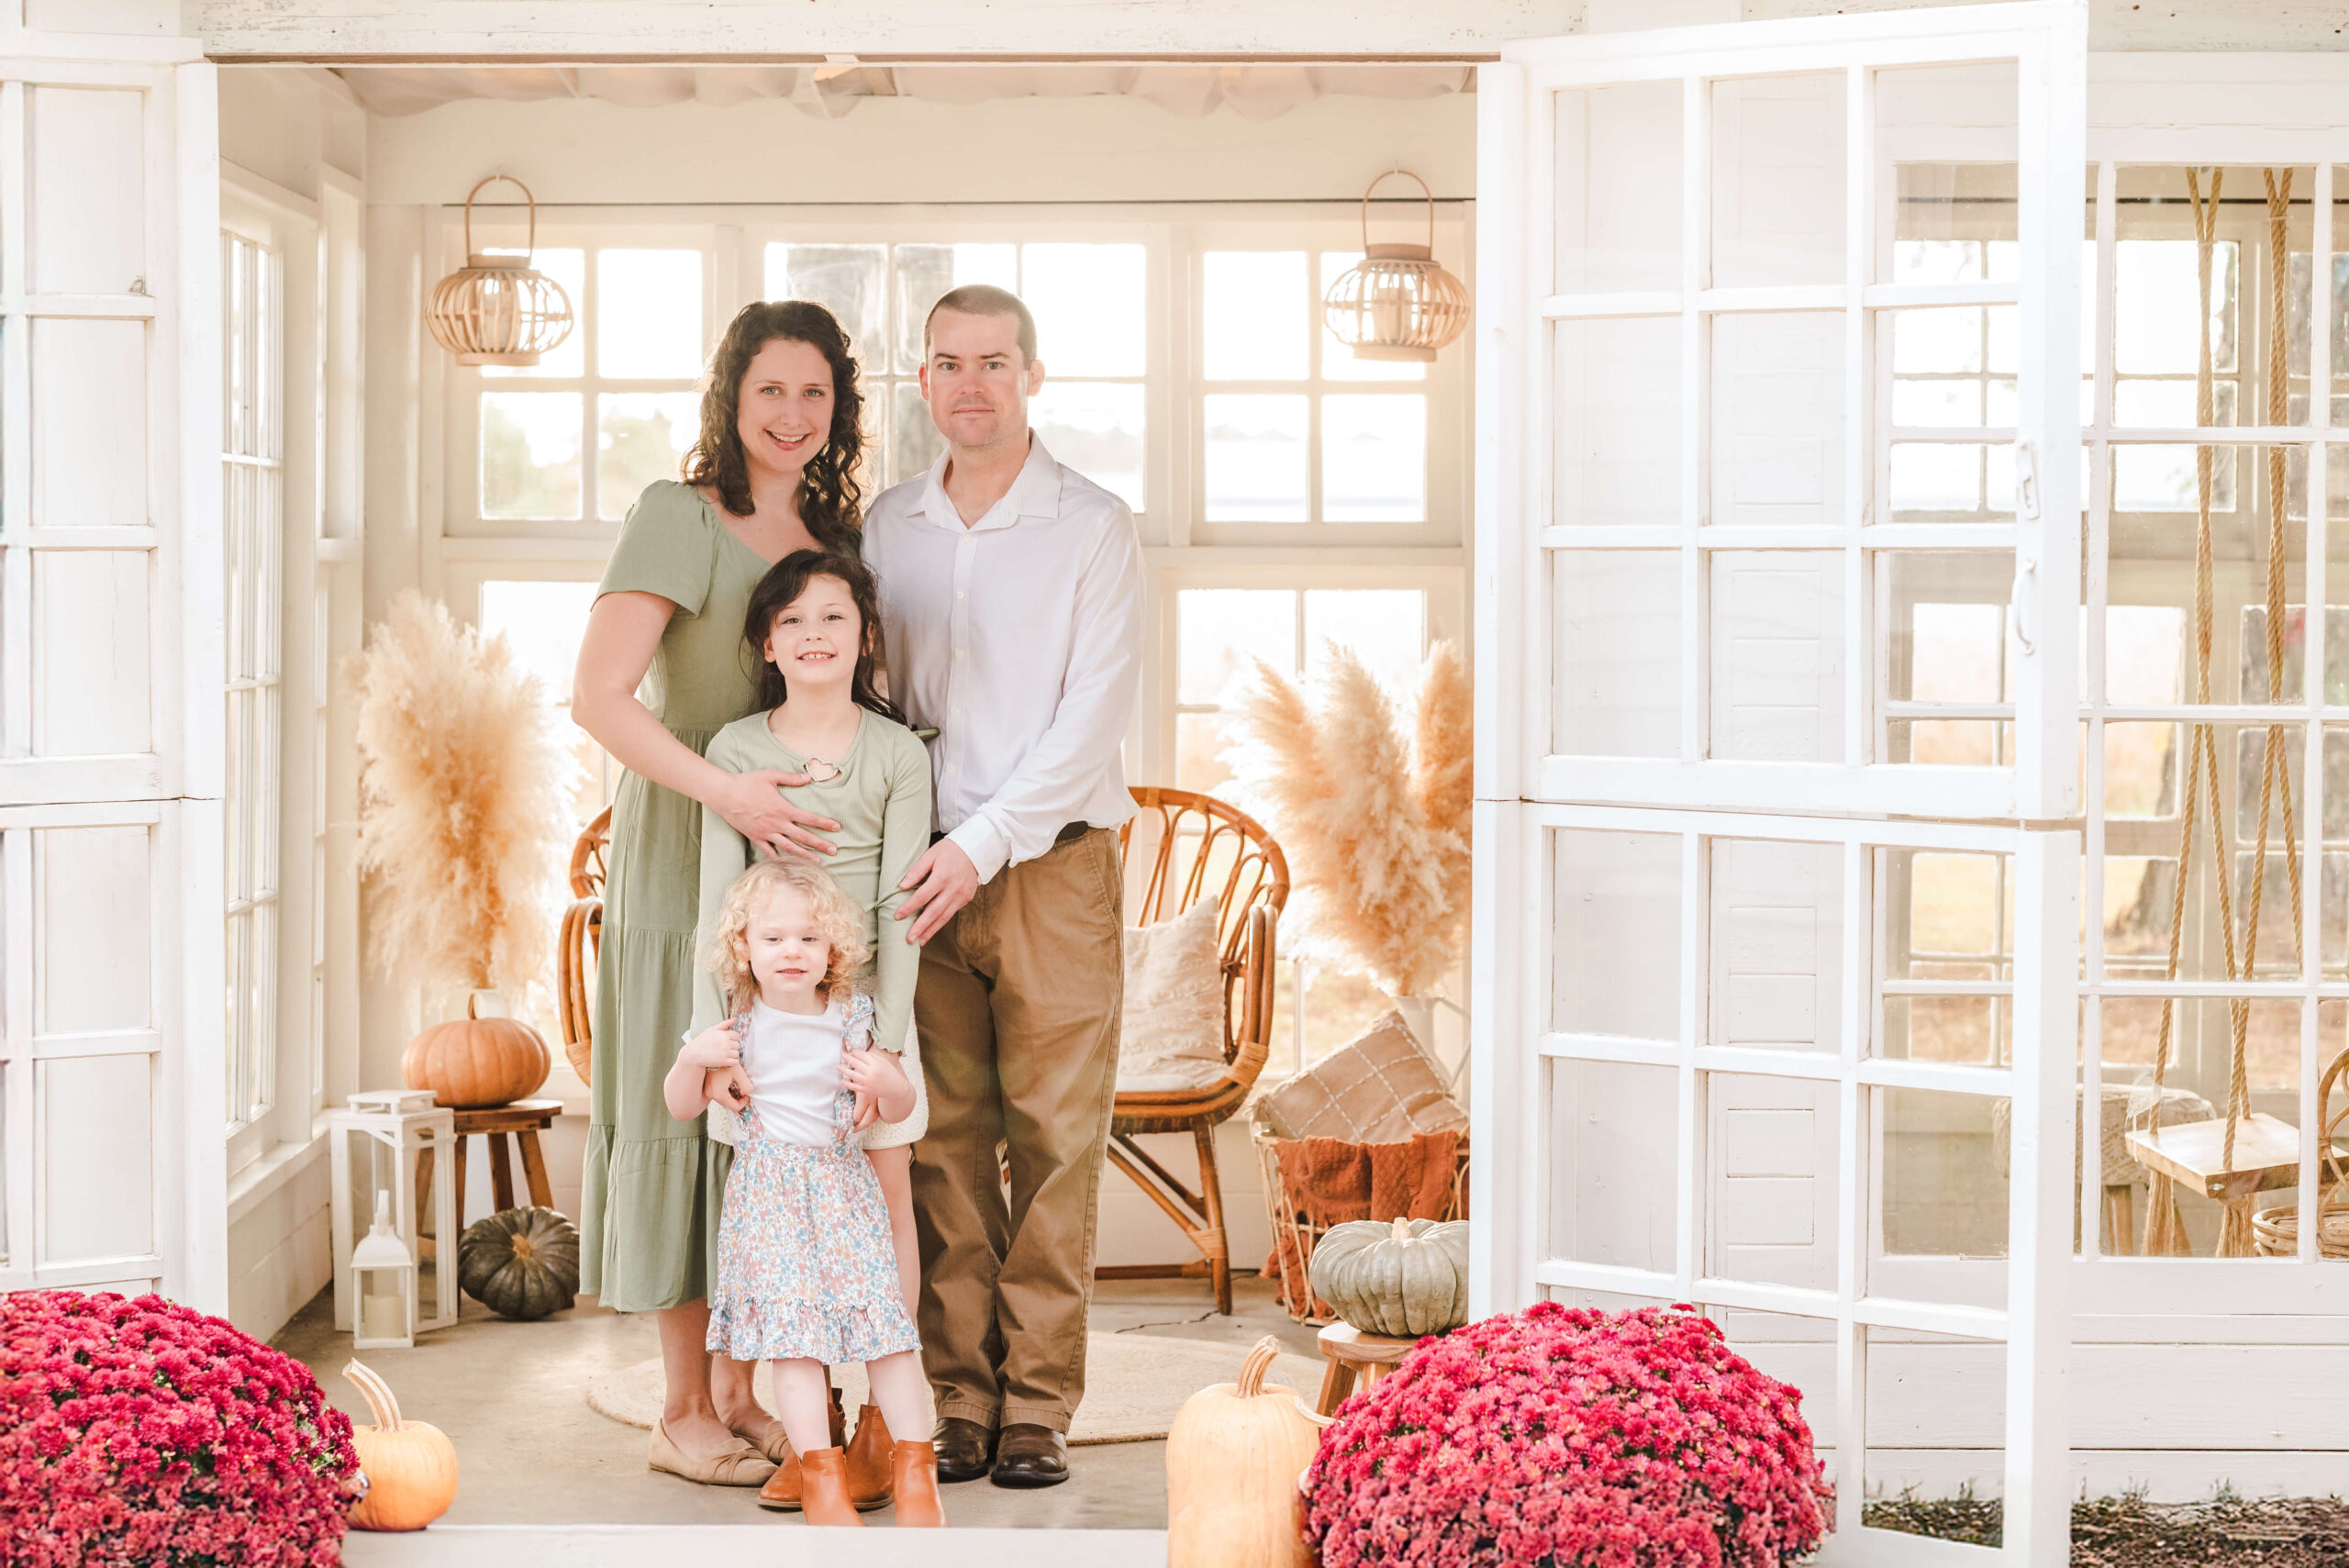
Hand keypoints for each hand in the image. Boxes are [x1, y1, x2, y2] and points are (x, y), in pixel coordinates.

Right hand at [678, 1016, 744, 1071]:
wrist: (693, 1054)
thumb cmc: (702, 1041)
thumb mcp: (712, 1029)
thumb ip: (725, 1024)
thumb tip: (735, 1019)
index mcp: (724, 1035)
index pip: (737, 1035)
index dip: (732, 1038)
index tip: (726, 1041)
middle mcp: (725, 1043)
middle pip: (737, 1045)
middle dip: (732, 1047)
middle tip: (723, 1048)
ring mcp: (725, 1053)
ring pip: (737, 1054)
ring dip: (732, 1055)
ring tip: (724, 1054)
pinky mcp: (723, 1062)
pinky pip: (735, 1062)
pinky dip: (733, 1062)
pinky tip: (727, 1060)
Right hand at [703, 1063, 751, 1110]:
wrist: (712, 1055)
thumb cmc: (725, 1063)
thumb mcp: (739, 1073)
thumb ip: (746, 1085)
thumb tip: (745, 1093)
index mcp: (719, 1094)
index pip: (734, 1107)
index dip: (743, 1102)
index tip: (747, 1094)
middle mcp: (711, 1095)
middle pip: (728, 1105)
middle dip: (738, 1100)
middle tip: (744, 1091)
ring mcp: (708, 1092)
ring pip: (723, 1100)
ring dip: (732, 1096)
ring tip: (737, 1086)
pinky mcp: (707, 1088)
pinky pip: (719, 1095)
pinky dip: (726, 1093)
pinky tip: (730, 1084)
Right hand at [710, 768, 839, 858]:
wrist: (724, 795)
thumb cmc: (747, 783)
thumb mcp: (770, 776)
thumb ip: (791, 778)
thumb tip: (809, 776)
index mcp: (783, 809)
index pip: (809, 818)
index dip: (824, 823)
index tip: (837, 828)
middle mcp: (777, 824)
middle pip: (803, 837)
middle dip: (820, 844)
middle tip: (835, 851)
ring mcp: (766, 833)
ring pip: (789, 848)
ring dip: (804, 855)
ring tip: (818, 862)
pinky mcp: (755, 837)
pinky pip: (769, 851)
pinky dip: (779, 859)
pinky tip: (788, 864)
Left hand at [839, 1042, 913, 1125]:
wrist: (896, 1088)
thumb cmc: (890, 1073)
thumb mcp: (884, 1062)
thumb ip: (872, 1057)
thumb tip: (859, 1053)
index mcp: (876, 1064)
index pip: (862, 1055)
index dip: (855, 1052)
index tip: (851, 1050)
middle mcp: (871, 1072)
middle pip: (856, 1063)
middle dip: (847, 1058)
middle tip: (841, 1054)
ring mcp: (868, 1082)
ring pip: (852, 1075)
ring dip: (844, 1070)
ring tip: (838, 1066)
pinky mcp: (866, 1090)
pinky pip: (854, 1086)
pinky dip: (847, 1084)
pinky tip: (842, 1080)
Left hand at [893, 838, 979, 945]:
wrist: (975, 849)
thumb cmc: (950, 850)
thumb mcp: (931, 854)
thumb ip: (917, 870)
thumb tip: (902, 886)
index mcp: (942, 877)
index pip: (921, 897)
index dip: (908, 908)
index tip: (897, 916)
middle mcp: (952, 889)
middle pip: (933, 912)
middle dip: (920, 927)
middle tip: (909, 939)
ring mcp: (961, 896)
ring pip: (944, 917)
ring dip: (931, 931)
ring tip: (919, 941)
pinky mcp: (966, 899)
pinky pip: (951, 913)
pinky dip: (940, 923)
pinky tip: (931, 930)